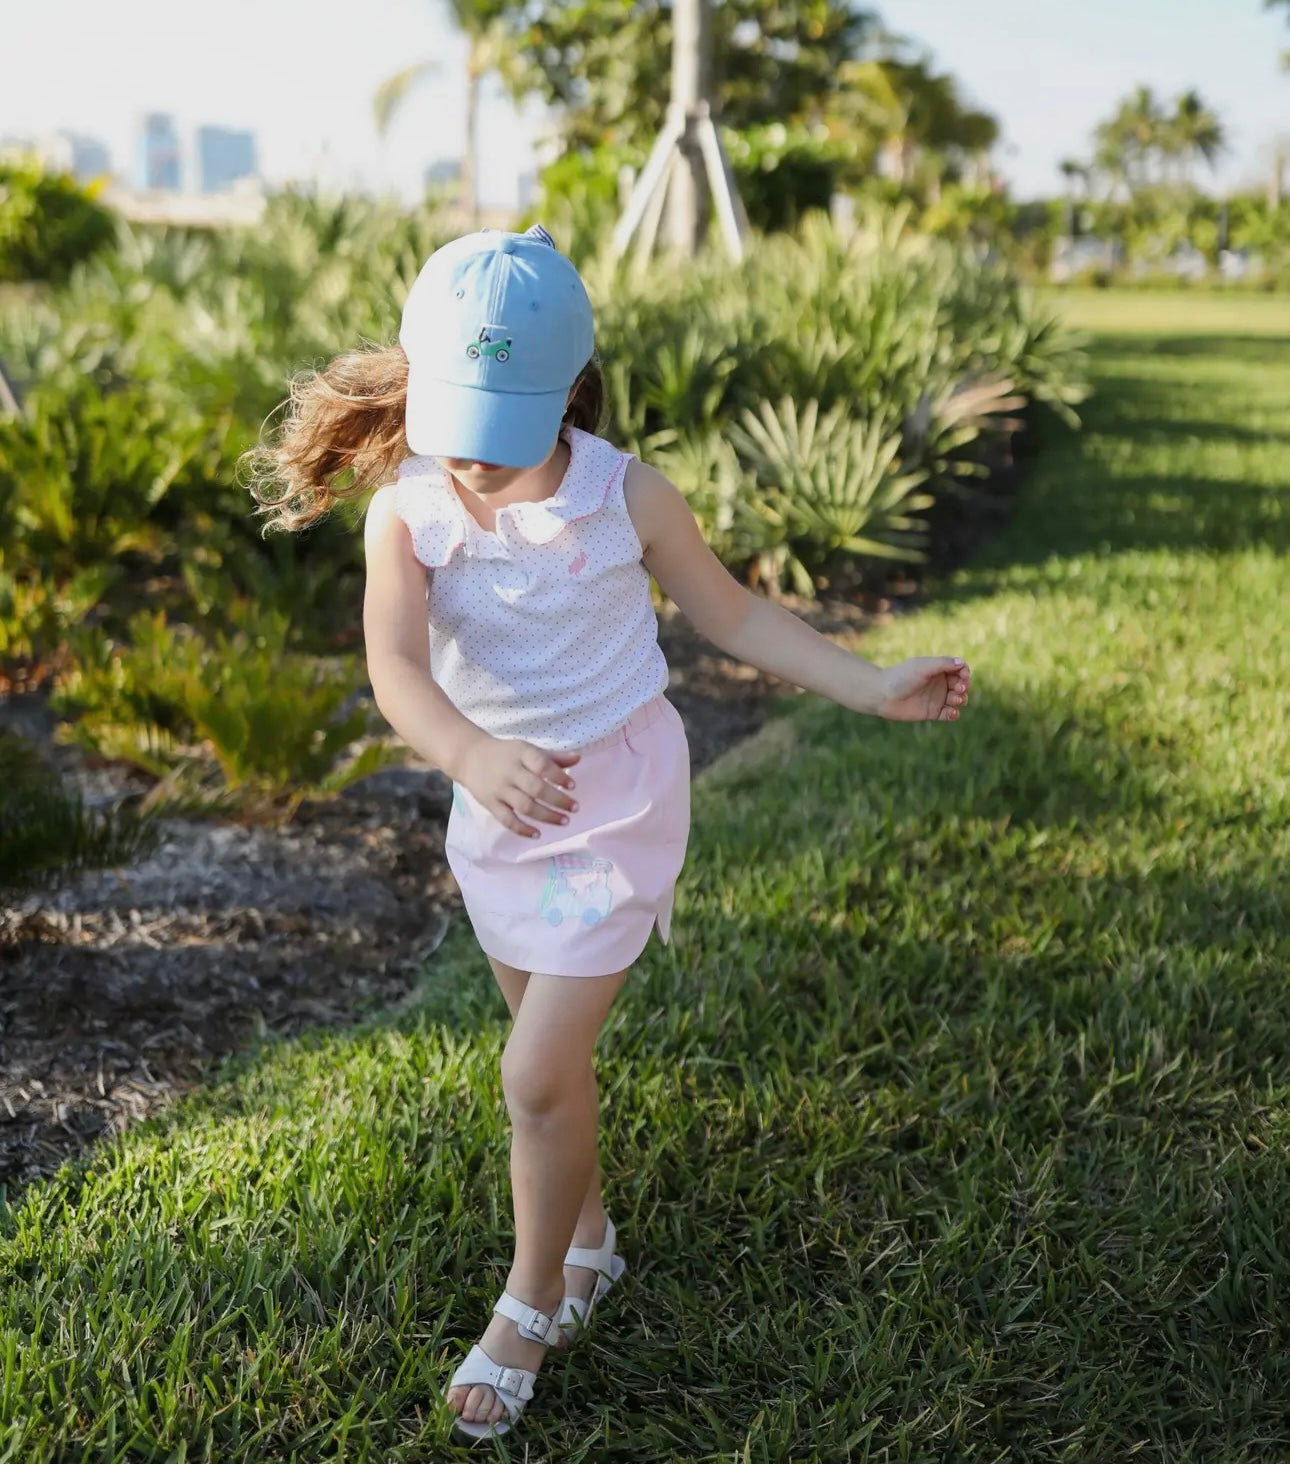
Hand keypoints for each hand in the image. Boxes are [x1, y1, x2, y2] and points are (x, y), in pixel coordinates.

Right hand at [459, 736, 579, 837]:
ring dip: (546, 816)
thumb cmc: (506, 754)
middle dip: (558, 800)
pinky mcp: (490, 804)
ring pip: (524, 806)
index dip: (558, 776)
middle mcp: (510, 772)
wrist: (469, 757)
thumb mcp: (527, 749)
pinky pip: (507, 819)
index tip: (573, 786)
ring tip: (564, 821)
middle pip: (536, 788)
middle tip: (575, 808)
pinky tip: (538, 834)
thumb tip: (578, 759)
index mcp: (521, 754)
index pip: (541, 764)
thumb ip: (552, 757)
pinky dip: (522, 829)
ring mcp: (499, 789)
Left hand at [878, 657, 971, 722]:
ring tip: (954, 699)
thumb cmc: (902, 677)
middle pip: (961, 685)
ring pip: (958, 700)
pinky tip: (952, 712)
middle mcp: (939, 683)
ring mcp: (936, 698)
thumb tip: (962, 663)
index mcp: (937, 669)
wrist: (882, 695)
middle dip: (964, 686)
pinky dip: (954, 714)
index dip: (965, 673)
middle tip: (958, 688)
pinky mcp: (932, 712)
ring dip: (961, 699)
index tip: (963, 676)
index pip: (960, 669)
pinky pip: (949, 714)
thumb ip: (943, 664)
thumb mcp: (923, 666)